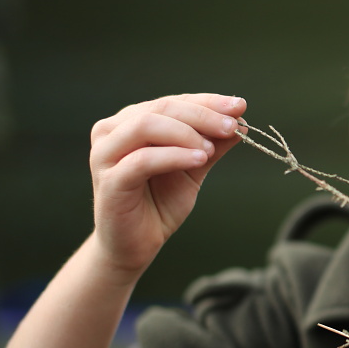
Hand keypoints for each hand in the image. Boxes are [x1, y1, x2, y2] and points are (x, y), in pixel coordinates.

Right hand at [88, 93, 246, 276]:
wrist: (136, 245)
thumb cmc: (161, 202)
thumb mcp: (194, 167)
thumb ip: (213, 144)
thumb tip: (242, 122)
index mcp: (132, 122)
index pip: (174, 102)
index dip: (208, 102)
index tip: (240, 106)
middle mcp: (113, 131)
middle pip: (162, 108)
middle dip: (202, 115)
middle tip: (233, 126)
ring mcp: (105, 154)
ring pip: (146, 126)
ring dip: (186, 133)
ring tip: (212, 149)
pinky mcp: (109, 181)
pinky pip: (142, 160)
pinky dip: (174, 156)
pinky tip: (199, 160)